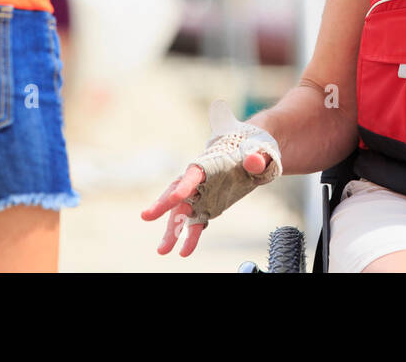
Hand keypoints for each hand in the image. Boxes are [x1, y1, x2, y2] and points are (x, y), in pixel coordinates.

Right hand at [140, 149, 273, 256]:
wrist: (252, 159)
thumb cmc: (253, 152)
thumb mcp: (259, 153)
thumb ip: (256, 158)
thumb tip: (254, 162)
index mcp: (209, 164)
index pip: (193, 174)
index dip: (185, 185)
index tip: (175, 197)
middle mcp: (199, 182)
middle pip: (178, 194)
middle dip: (163, 205)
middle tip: (146, 216)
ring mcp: (200, 197)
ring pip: (181, 215)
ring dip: (171, 231)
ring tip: (162, 251)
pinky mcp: (206, 209)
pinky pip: (196, 225)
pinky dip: (190, 238)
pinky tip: (184, 252)